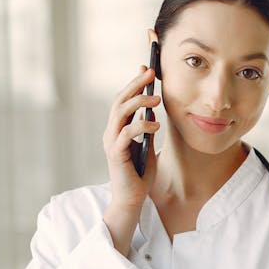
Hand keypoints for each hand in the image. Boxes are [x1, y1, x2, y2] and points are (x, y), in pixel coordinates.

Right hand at [103, 65, 161, 209]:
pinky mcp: (116, 154)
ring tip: (157, 98)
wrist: (132, 200)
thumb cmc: (140, 175)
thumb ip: (147, 129)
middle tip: (151, 72)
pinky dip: (141, 125)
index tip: (146, 68)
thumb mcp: (147, 147)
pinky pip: (127, 133)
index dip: (133, 83)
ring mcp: (111, 142)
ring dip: (139, 102)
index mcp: (117, 129)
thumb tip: (152, 110)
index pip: (123, 100)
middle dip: (135, 84)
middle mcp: (111, 132)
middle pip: (119, 101)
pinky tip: (155, 125)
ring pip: (120, 113)